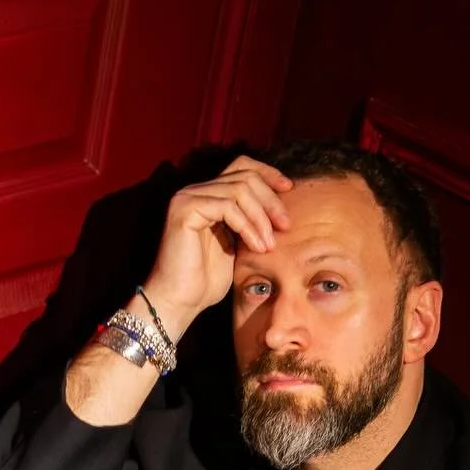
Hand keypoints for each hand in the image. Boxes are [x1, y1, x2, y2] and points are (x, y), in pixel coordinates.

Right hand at [142, 155, 292, 338]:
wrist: (180, 302)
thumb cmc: (206, 282)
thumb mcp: (237, 246)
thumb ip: (250, 222)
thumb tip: (280, 209)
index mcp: (208, 195)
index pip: (241, 167)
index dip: (268, 173)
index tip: (289, 189)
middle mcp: (195, 191)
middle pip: (244, 176)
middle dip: (270, 200)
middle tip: (286, 226)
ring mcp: (187, 198)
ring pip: (239, 190)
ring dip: (261, 217)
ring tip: (270, 244)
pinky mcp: (184, 210)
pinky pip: (227, 207)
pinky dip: (247, 226)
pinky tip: (257, 247)